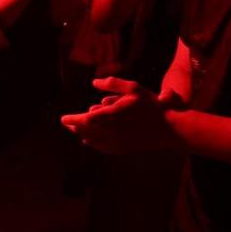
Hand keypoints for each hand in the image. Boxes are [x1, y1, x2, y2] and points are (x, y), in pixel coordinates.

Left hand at [60, 76, 176, 153]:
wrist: (168, 129)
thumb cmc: (152, 106)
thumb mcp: (134, 88)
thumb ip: (113, 84)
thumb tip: (95, 82)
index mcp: (112, 116)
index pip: (84, 120)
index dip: (71, 120)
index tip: (62, 118)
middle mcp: (111, 131)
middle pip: (85, 132)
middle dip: (74, 127)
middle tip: (67, 123)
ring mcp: (117, 143)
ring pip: (92, 141)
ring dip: (82, 135)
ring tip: (75, 130)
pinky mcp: (122, 149)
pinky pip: (102, 148)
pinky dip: (93, 143)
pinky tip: (89, 140)